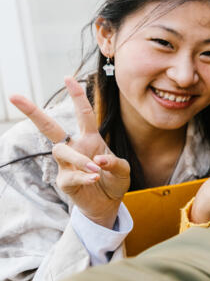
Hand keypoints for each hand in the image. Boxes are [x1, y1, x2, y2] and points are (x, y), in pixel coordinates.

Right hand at [9, 77, 129, 227]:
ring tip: (96, 170)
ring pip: (62, 152)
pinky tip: (94, 178)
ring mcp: (66, 164)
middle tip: (15, 96)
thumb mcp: (123, 170)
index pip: (83, 113)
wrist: (108, 203)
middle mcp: (74, 147)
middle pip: (50, 127)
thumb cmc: (114, 180)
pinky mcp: (64, 181)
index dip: (77, 96)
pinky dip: (83, 177)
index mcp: (90, 138)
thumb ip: (116, 163)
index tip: (68, 77)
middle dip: (33, 112)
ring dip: (80, 159)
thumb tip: (98, 159)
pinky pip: (71, 176)